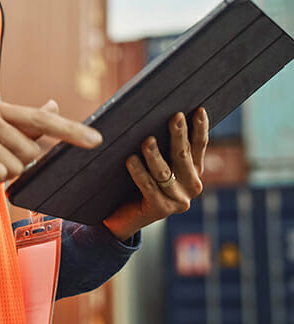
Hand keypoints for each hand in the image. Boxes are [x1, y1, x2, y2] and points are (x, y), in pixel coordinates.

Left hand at [103, 107, 208, 240]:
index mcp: (193, 169)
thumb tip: (153, 112)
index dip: (200, 127)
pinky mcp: (161, 210)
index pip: (199, 145)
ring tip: (147, 141)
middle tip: (175, 116)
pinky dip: (139, 173)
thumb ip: (160, 141)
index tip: (198, 109)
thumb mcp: (153, 158)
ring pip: (165, 172)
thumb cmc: (138, 177)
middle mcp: (192, 185)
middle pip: (183, 155)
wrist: (123, 214)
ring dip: (155, 156)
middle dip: (179, 135)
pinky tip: (131, 160)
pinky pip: (149, 187)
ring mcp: (178, 200)